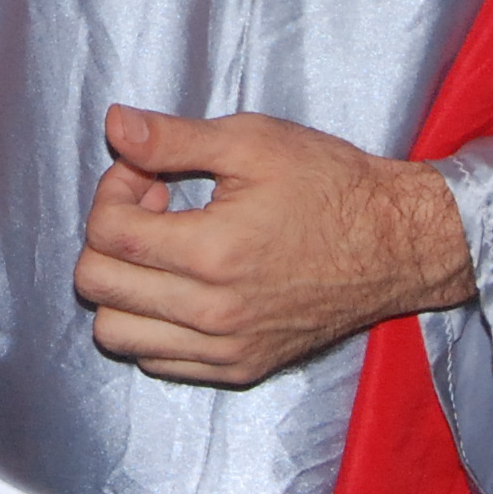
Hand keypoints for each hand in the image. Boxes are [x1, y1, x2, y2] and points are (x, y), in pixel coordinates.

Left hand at [74, 105, 473, 387]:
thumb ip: (173, 138)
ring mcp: (226, 349)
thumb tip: (114, 124)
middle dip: (108, 235)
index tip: (148, 173)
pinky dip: (150, 324)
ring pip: (116, 334)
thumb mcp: (253, 141)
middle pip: (97, 286)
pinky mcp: (240, 369)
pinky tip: (182, 284)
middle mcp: (214, 313)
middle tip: (152, 207)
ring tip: (164, 249)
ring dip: (122, 285)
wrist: (394, 244)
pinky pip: (157, 362)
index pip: (107, 234)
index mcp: (213, 253)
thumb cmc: (330, 185)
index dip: (113, 190)